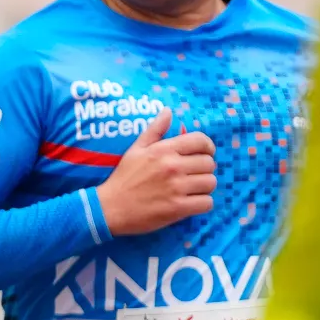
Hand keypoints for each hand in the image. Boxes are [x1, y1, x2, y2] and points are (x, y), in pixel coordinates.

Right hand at [96, 109, 215, 238]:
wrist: (109, 209)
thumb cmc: (123, 178)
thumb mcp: (135, 150)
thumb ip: (155, 130)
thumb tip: (168, 111)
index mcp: (163, 150)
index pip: (200, 141)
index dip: (208, 147)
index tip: (204, 154)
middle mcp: (172, 166)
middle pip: (209, 163)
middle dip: (204, 169)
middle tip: (192, 175)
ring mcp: (176, 188)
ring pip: (210, 182)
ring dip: (204, 187)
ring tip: (191, 189)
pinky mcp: (178, 208)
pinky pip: (207, 203)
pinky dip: (202, 203)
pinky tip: (191, 203)